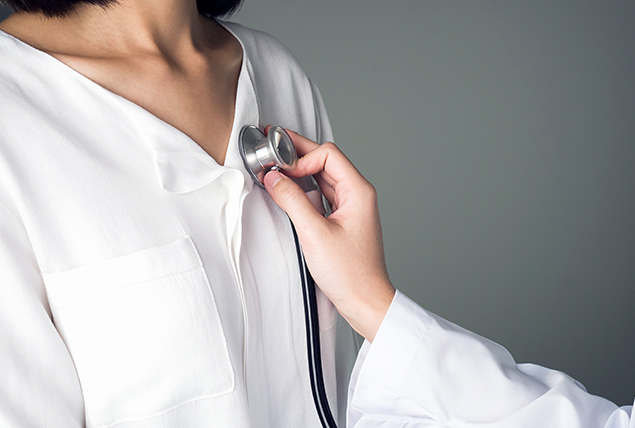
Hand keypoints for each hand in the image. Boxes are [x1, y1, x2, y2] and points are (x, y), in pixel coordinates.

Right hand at [263, 128, 394, 342]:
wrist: (365, 301)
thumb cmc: (350, 273)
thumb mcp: (314, 234)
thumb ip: (292, 201)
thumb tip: (273, 177)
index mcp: (358, 191)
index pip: (327, 154)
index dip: (301, 157)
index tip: (280, 170)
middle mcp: (357, 194)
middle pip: (324, 161)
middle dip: (297, 153)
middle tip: (270, 142)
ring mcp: (350, 207)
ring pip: (321, 177)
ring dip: (298, 171)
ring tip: (274, 166)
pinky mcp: (341, 220)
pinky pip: (320, 195)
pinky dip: (303, 189)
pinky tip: (287, 191)